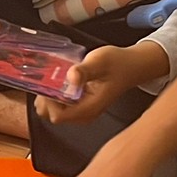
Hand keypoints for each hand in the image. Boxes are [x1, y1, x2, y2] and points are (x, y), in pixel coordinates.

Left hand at [35, 42, 170, 126]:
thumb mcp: (100, 61)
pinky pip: (60, 105)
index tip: (50, 83)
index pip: (58, 116)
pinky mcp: (81, 106)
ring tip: (55, 78)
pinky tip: (60, 80)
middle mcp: (85, 114)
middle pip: (52, 115)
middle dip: (46, 97)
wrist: (131, 66)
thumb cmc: (118, 63)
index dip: (49, 100)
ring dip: (49, 95)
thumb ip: (85, 70)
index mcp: (89, 108)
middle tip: (49, 78)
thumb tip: (72, 76)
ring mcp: (82, 112)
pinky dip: (55, 94)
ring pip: (54, 111)